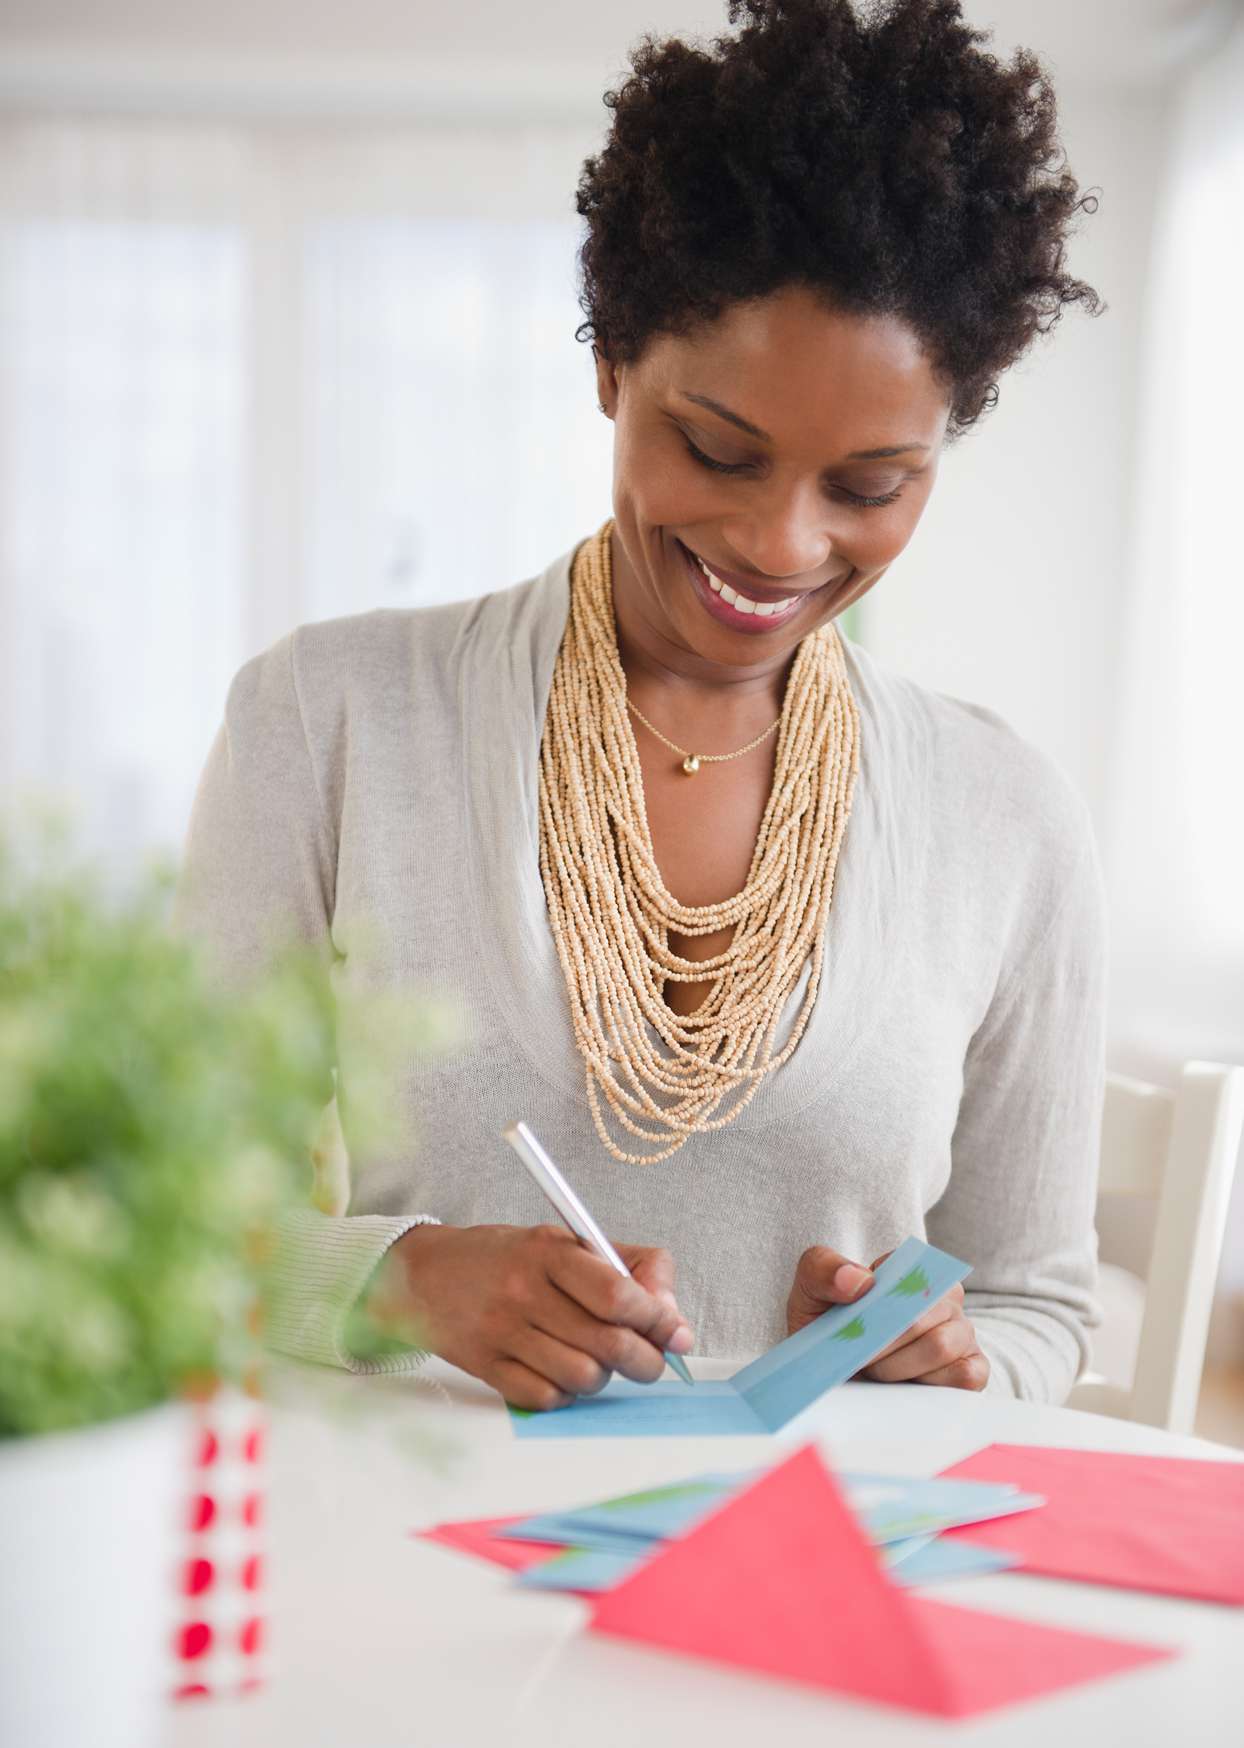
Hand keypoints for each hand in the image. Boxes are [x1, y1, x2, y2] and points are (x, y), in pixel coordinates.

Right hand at [365, 1222, 694, 1410]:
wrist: (423, 1274)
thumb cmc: (509, 1258)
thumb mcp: (563, 1241)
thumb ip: (627, 1267)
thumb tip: (674, 1321)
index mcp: (549, 1251)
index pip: (619, 1295)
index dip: (658, 1320)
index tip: (676, 1332)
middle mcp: (525, 1291)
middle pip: (609, 1343)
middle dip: (646, 1360)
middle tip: (650, 1359)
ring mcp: (502, 1332)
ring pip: (583, 1376)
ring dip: (604, 1376)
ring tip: (597, 1360)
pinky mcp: (485, 1366)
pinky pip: (546, 1397)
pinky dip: (565, 1392)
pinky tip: (560, 1371)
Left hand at [785, 1244, 988, 1391]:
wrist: (830, 1374)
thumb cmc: (827, 1325)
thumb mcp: (810, 1290)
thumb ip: (823, 1269)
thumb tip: (861, 1282)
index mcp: (911, 1269)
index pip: (907, 1274)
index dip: (875, 1304)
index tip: (852, 1322)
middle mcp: (944, 1297)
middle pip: (918, 1316)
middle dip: (879, 1343)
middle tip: (856, 1356)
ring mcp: (962, 1333)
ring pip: (940, 1346)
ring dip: (897, 1366)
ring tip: (876, 1371)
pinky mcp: (972, 1369)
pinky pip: (965, 1375)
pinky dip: (931, 1384)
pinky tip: (906, 1386)